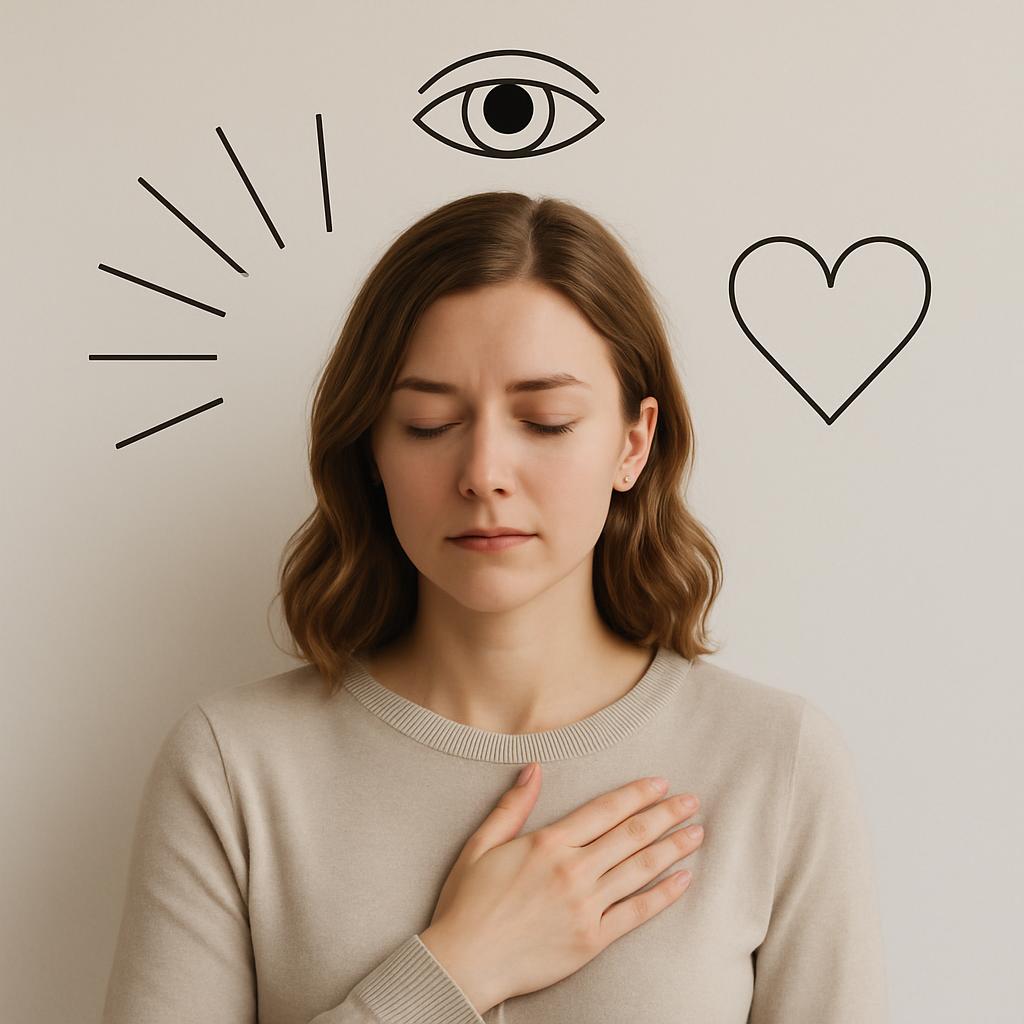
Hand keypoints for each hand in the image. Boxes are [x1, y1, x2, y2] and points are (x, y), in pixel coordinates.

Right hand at [419, 764, 703, 1013]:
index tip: (661, 784)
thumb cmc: (467, 902)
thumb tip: (534, 768)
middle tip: (692, 802)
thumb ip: (512, 805)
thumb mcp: (481, 844)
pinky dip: (663, 895)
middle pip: (631, 835)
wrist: (463, 962)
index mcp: (547, 843)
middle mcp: (572, 870)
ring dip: (672, 848)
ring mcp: (585, 906)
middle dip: (666, 816)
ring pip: (640, 870)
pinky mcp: (591, 940)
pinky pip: (636, 913)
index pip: (604, 810)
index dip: (636, 795)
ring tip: (697, 833)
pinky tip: (683, 880)